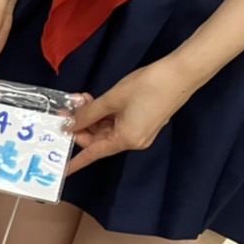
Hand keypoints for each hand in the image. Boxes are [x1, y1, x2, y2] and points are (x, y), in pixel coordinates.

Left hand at [67, 59, 197, 173]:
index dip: (76, 162)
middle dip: (81, 125)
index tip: (62, 170)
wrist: (181, 73)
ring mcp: (140, 131)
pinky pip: (117, 122)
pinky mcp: (144, 120)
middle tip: (66, 110)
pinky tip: (93, 100)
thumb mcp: (111, 100)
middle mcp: (133, 140)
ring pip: (106, 128)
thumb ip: (88, 114)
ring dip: (91, 116)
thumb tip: (70, 125)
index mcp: (126, 140)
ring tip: (80, 99)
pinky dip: (104, 113)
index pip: (94, 154)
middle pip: (98, 139)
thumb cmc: (147, 86)